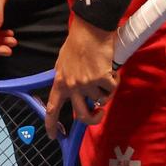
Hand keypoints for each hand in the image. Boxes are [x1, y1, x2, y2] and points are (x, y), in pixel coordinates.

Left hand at [43, 18, 118, 139]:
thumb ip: (65, 78)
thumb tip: (70, 90)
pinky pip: (112, 88)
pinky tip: (112, 70)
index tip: (53, 136)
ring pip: (101, 99)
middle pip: (83, 115)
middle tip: (99, 113)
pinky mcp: (101, 78)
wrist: (90, 29)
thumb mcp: (63, 62)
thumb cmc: (77, 42)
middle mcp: (72, 86)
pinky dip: (114, 81)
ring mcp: (87, 83)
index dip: (51, 125)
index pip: (52, 108)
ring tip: (105, 74)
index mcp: (60, 82)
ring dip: (105, 89)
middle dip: (94, 118)